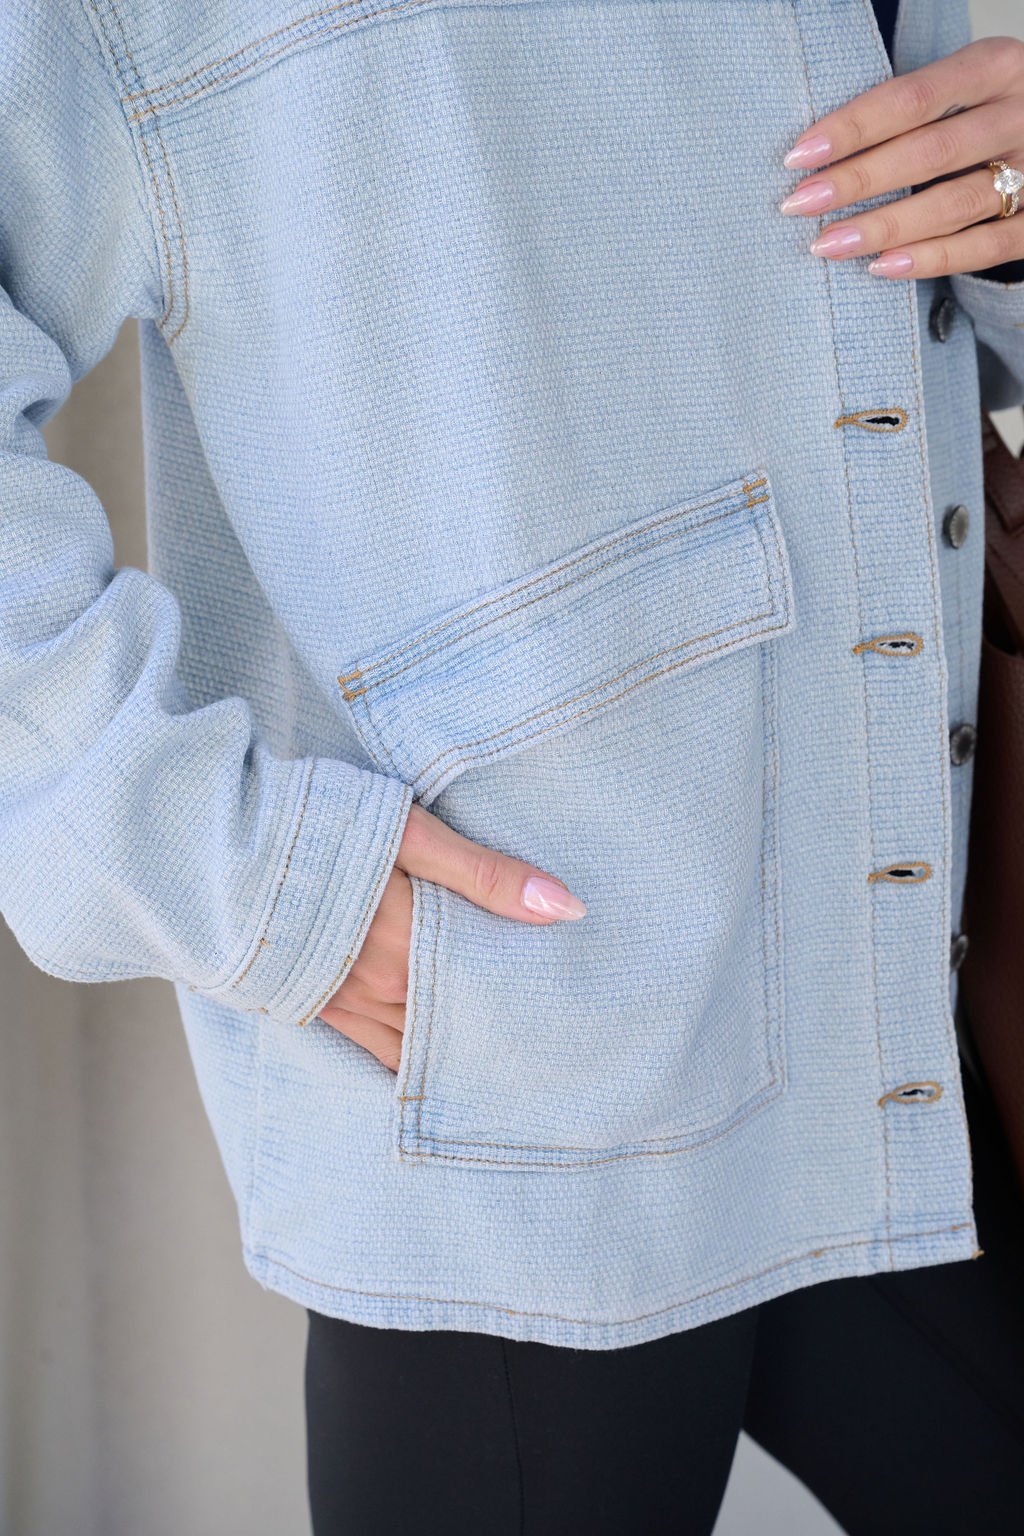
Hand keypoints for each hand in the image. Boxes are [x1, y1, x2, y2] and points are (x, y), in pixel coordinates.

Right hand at [317, 802, 587, 1070]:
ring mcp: (340, 998)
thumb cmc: (314, 822)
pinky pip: (369, 1046)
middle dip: (494, 1029)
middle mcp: (378, 985)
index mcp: (410, 944)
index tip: (563, 1009)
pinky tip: (427, 1063)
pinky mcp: (308, 1001)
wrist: (212, 841)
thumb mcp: (408, 832)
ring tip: (500, 1059)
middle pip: (454, 1019)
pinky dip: (404, 1057)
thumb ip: (485, 874)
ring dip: (452, 1047)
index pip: (486, 985)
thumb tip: (568, 910)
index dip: (524, 997)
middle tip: (545, 1047)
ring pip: (414, 1040)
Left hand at [779, 35, 1023, 278]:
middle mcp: (1022, 115)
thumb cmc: (987, 115)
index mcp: (998, 67)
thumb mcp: (962, 91)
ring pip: (955, 203)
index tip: (800, 155)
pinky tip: (882, 266)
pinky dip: (931, 258)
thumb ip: (912, 112)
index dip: (854, 127)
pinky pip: (985, 247)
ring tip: (829, 243)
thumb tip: (820, 154)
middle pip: (931, 152)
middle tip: (801, 205)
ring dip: (884, 227)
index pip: (915, 97)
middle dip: (858, 180)